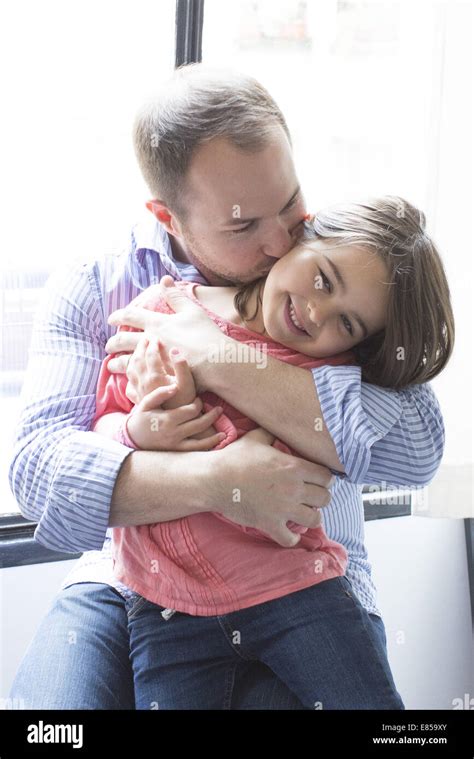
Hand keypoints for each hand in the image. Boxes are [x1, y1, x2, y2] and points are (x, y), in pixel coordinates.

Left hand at [106, 276, 223, 388]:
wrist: (216, 362)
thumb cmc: (207, 335)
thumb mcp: (192, 311)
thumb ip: (176, 296)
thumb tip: (164, 279)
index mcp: (158, 324)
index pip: (132, 316)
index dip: (120, 316)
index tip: (111, 319)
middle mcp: (151, 341)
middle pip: (124, 340)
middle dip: (114, 343)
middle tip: (108, 346)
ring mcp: (153, 361)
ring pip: (126, 361)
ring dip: (116, 363)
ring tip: (111, 365)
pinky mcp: (158, 378)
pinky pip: (137, 378)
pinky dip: (129, 379)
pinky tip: (126, 381)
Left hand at [125, 334, 195, 407]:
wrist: (176, 424)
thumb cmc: (185, 403)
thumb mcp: (188, 384)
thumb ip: (181, 365)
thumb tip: (174, 349)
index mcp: (155, 377)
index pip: (151, 355)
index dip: (153, 344)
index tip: (156, 338)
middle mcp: (144, 383)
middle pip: (137, 360)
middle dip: (140, 347)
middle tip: (146, 339)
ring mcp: (140, 391)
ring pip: (130, 370)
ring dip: (132, 358)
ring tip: (137, 352)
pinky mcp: (139, 399)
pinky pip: (129, 385)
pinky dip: (129, 376)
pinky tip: (132, 374)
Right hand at [126, 387, 225, 451]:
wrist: (132, 438)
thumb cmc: (141, 418)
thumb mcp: (146, 403)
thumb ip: (160, 393)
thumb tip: (175, 386)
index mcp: (167, 419)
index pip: (191, 410)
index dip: (198, 404)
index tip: (198, 401)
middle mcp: (173, 433)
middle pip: (199, 422)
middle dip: (211, 415)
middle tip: (218, 409)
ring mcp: (176, 444)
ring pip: (200, 438)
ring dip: (214, 430)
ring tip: (222, 424)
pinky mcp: (177, 451)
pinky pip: (196, 449)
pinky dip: (209, 444)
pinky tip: (220, 438)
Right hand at [211, 427, 333, 547]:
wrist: (214, 479)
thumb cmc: (234, 458)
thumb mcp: (255, 438)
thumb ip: (272, 433)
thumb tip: (278, 427)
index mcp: (293, 467)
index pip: (326, 477)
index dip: (324, 479)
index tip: (317, 481)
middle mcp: (293, 488)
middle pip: (325, 498)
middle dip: (320, 498)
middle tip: (311, 497)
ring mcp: (282, 508)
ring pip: (314, 519)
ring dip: (310, 517)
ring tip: (303, 514)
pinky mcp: (269, 524)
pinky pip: (290, 539)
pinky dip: (291, 538)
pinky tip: (289, 532)